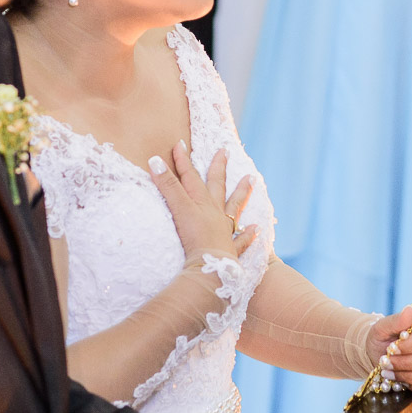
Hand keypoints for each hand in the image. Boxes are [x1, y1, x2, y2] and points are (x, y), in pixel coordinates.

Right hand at [149, 141, 257, 260]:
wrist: (211, 268)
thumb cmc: (195, 238)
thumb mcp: (178, 208)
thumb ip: (168, 186)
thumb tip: (155, 160)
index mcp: (202, 203)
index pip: (190, 177)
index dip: (183, 160)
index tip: (180, 144)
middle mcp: (215, 213)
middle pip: (217, 185)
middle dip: (218, 168)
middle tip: (225, 152)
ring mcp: (224, 230)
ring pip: (235, 207)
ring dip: (242, 193)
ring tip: (251, 180)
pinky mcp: (229, 250)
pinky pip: (241, 240)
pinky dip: (248, 234)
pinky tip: (256, 230)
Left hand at [367, 305, 411, 397]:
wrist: (383, 354)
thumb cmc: (384, 338)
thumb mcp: (382, 327)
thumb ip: (396, 320)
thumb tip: (410, 310)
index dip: (409, 345)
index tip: (391, 349)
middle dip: (404, 363)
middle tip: (386, 362)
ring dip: (407, 376)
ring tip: (390, 372)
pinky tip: (402, 381)